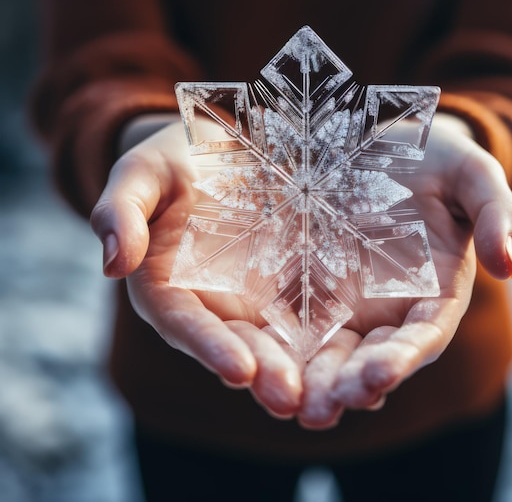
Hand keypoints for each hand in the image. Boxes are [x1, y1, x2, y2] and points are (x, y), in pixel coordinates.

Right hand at [90, 119, 304, 418]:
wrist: (216, 153)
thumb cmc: (170, 162)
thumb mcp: (141, 175)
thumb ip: (121, 212)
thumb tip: (113, 263)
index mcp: (167, 288)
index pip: (184, 324)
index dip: (209, 348)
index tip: (239, 370)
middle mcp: (210, 303)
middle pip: (236, 343)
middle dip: (263, 372)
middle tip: (291, 400)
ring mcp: (252, 296)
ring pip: (276, 338)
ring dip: (300, 368)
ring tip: (329, 393)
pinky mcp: (286, 282)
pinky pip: (309, 311)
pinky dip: (329, 336)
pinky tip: (357, 355)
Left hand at [297, 114, 511, 428]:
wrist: (388, 147)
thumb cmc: (438, 161)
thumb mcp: (471, 175)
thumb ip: (494, 213)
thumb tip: (508, 266)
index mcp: (434, 293)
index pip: (422, 336)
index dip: (402, 359)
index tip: (379, 376)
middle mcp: (389, 309)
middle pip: (369, 356)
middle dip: (347, 385)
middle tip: (321, 409)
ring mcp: (346, 299)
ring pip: (326, 349)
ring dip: (307, 378)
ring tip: (285, 402)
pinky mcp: (308, 283)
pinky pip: (289, 317)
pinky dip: (276, 342)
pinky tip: (254, 361)